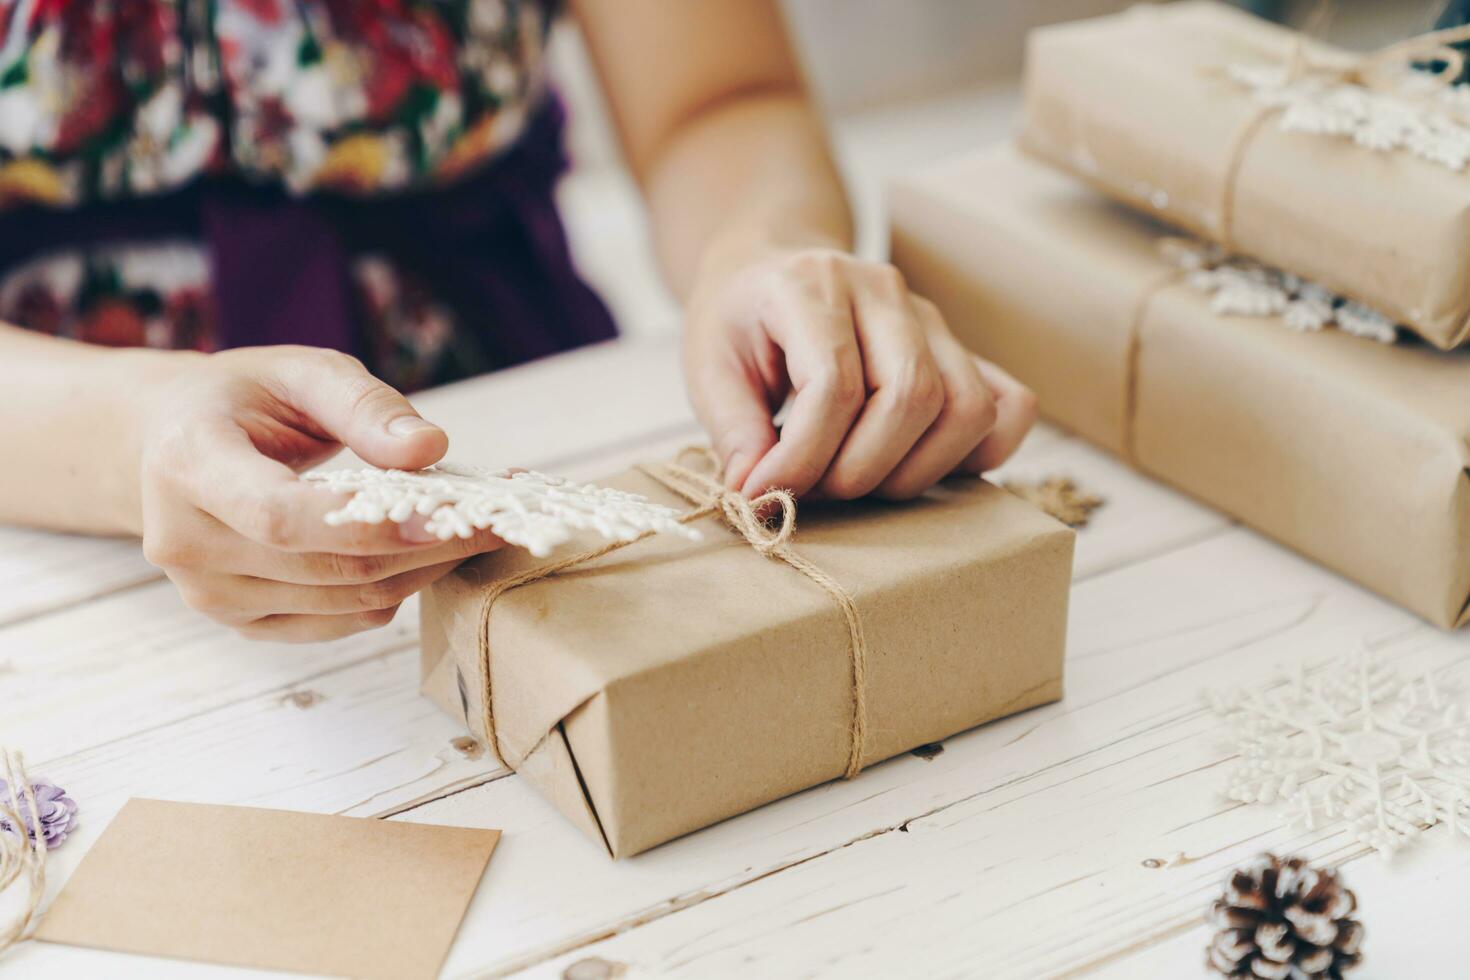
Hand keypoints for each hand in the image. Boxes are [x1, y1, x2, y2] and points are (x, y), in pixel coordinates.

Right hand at [136, 346, 500, 641]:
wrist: (173, 442)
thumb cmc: (245, 399)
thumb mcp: (302, 372)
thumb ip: (366, 406)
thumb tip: (430, 446)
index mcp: (188, 464)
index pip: (280, 516)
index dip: (369, 525)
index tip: (449, 512)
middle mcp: (184, 541)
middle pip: (325, 569)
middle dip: (423, 547)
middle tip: (495, 518)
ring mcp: (209, 593)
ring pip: (342, 604)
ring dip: (420, 572)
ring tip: (471, 530)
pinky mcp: (241, 621)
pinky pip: (337, 623)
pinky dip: (393, 592)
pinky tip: (425, 555)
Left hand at [684, 248, 1037, 498]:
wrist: (771, 269)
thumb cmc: (739, 322)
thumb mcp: (707, 366)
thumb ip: (731, 430)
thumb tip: (761, 494)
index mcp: (813, 285)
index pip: (835, 383)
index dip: (803, 456)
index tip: (766, 494)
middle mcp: (883, 293)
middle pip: (912, 397)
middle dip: (860, 470)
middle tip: (813, 491)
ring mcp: (931, 319)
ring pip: (967, 407)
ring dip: (915, 471)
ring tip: (857, 481)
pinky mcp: (958, 349)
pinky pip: (1009, 404)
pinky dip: (980, 452)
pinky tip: (920, 465)